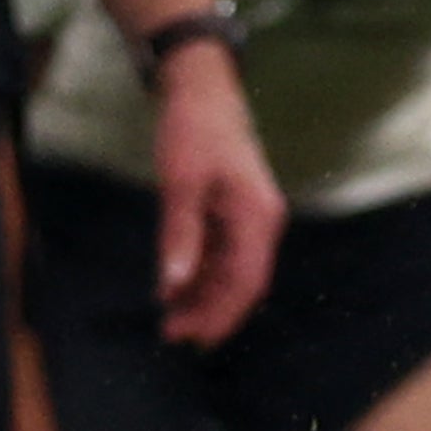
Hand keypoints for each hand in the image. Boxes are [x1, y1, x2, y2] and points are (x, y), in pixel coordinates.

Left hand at [141, 36, 282, 350]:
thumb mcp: (181, 183)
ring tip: (169, 317)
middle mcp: (261, 222)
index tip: (192, 339)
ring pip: (231, 272)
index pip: (247, 281)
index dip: (222, 315)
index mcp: (257, 216)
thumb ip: (180, 235)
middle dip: (210, 312)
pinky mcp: (234, 214)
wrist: (202, 91)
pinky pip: (222, 255)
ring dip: (203, 296)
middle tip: (171, 334)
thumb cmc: (194, 131)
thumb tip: (173, 284)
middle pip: (242, 283)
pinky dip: (200, 274)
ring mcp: (250, 219)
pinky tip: (174, 288)